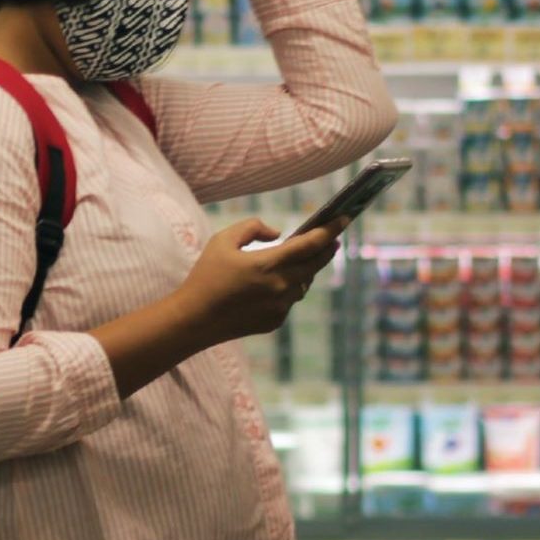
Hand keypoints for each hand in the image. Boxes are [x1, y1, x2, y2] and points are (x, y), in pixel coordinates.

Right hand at [171, 218, 341, 347]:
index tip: (345, 218)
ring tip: (305, 257)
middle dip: (327, 248)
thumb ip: (253, 227)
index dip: (330, 230)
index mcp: (268, 264)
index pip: (310, 244)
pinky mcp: (275, 321)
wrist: (194, 320)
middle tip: (333, 237)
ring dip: (307, 269)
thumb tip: (277, 233)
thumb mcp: (223, 240)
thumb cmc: (206, 275)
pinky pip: (290, 299)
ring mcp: (280, 307)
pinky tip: (278, 282)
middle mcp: (280, 287)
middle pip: (315, 264)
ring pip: (304, 283)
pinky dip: (289, 287)